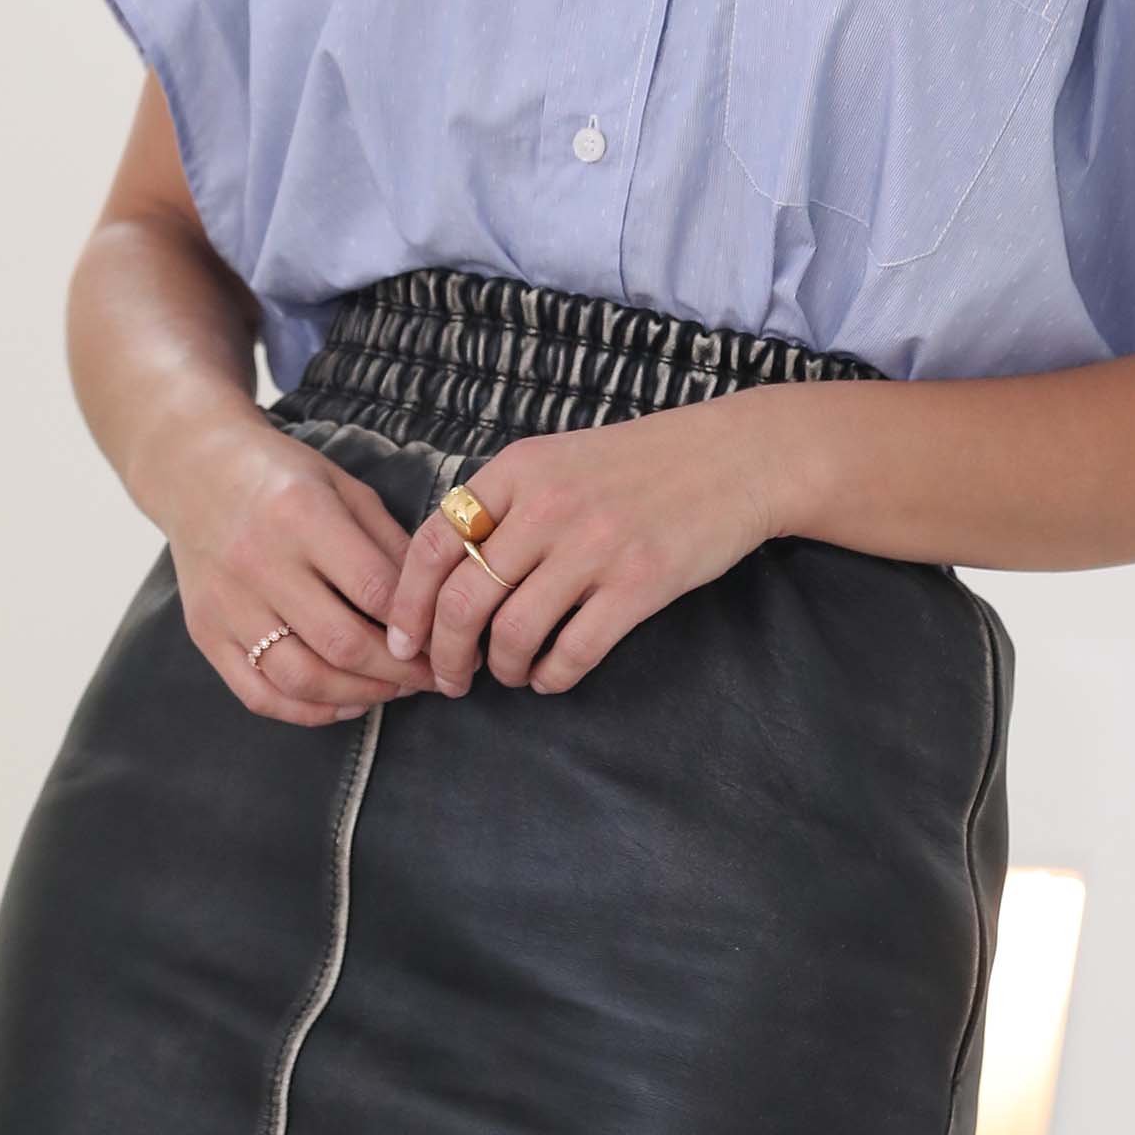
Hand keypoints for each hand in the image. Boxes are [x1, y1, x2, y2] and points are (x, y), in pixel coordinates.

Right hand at [158, 417, 446, 726]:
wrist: (195, 469)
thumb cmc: (283, 475)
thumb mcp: (343, 487)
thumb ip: (387, 542)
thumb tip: (433, 602)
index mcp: (302, 514)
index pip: (373, 588)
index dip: (417, 624)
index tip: (445, 639)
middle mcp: (260, 563)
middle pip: (341, 642)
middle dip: (399, 671)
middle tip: (432, 676)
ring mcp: (228, 604)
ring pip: (301, 678)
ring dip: (360, 695)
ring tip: (395, 690)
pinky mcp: (205, 633)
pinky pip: (258, 693)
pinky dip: (308, 711)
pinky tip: (344, 702)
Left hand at [379, 397, 783, 697]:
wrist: (731, 457)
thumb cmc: (638, 463)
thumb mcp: (559, 458)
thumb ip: (505, 503)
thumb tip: (445, 573)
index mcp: (519, 469)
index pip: (433, 543)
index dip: (407, 603)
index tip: (403, 640)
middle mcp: (548, 506)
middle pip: (463, 600)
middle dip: (445, 655)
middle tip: (450, 678)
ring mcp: (594, 545)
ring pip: (513, 634)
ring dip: (502, 669)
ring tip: (510, 673)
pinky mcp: (639, 583)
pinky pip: (574, 652)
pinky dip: (552, 677)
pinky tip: (552, 676)